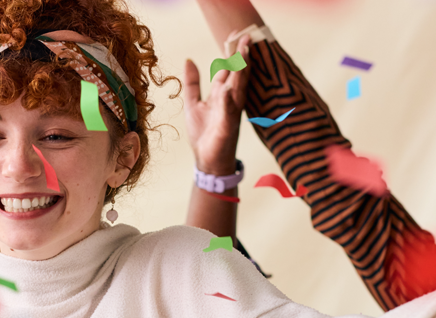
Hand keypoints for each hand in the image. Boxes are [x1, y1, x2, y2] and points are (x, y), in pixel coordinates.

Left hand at [182, 36, 249, 174]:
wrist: (207, 162)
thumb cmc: (204, 134)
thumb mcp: (193, 104)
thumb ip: (193, 83)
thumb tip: (189, 60)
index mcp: (222, 95)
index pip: (229, 70)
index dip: (233, 54)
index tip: (237, 36)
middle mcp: (229, 102)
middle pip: (238, 75)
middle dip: (242, 57)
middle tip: (246, 37)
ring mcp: (230, 114)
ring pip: (237, 89)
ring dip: (241, 73)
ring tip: (243, 54)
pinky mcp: (227, 128)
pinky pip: (228, 113)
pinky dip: (228, 102)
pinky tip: (228, 90)